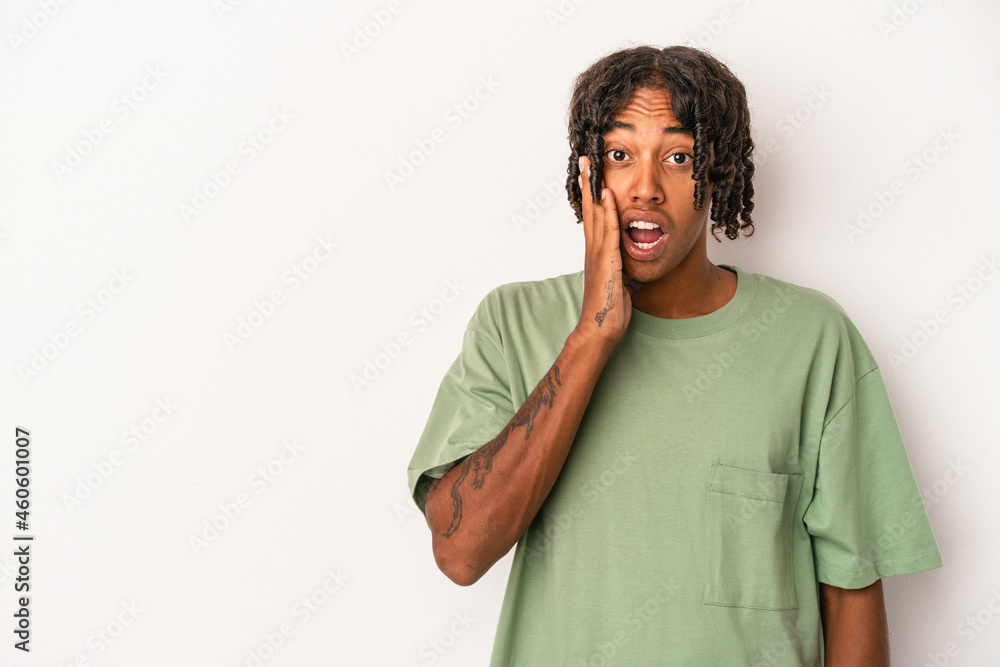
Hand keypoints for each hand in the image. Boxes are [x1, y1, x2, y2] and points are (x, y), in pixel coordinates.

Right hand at [573, 155, 631, 351]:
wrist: (600, 329)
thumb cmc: (609, 309)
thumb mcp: (617, 280)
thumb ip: (619, 265)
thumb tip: (626, 259)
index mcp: (596, 253)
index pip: (593, 217)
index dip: (591, 195)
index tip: (590, 175)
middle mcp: (593, 249)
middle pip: (589, 209)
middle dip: (587, 184)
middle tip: (585, 159)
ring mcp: (598, 254)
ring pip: (596, 214)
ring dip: (593, 189)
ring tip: (591, 167)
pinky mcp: (606, 261)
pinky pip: (609, 231)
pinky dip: (608, 211)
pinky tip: (608, 194)